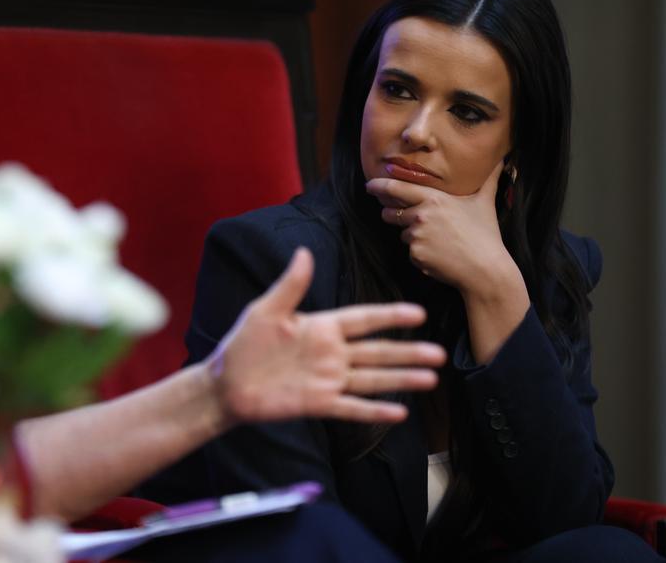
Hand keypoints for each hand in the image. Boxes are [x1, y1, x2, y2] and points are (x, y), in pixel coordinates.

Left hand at [204, 248, 445, 424]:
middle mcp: (331, 354)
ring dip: (401, 380)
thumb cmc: (243, 344)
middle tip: (440, 354)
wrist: (225, 385)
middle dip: (408, 352)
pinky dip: (375, 411)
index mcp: (321, 327)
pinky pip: (352, 407)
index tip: (419, 313)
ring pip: (372, 379)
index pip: (363, 319)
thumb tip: (305, 252)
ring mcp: (327, 380)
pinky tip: (399, 413)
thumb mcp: (265, 310)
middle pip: (377, 352)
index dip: (390, 316)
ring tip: (431, 379)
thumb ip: (290, 286)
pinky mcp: (318, 404)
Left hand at [367, 161, 517, 296]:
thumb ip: (488, 178)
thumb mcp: (484, 201)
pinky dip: (420, 253)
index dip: (379, 186)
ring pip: (402, 233)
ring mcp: (416, 236)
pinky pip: (410, 251)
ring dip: (412, 235)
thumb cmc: (485, 234)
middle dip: (393, 214)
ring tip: (438, 240)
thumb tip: (504, 157)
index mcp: (433, 198)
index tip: (369, 186)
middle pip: (391, 212)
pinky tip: (439, 254)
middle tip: (410, 219)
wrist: (484, 269)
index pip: (396, 188)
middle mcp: (420, 215)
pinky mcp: (415, 255)